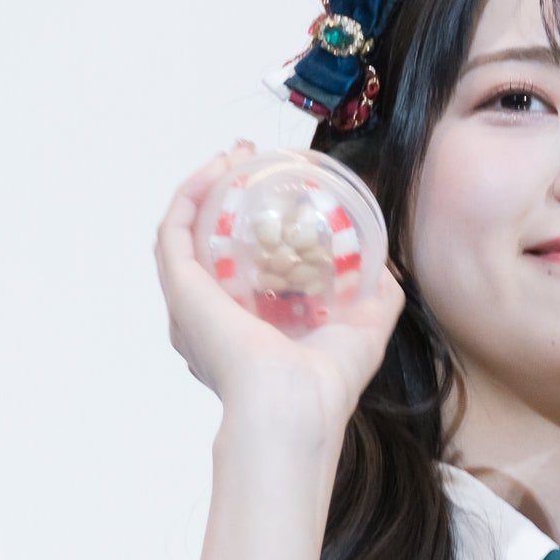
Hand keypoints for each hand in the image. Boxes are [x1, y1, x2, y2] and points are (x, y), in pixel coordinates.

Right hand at [154, 141, 405, 428]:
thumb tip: (385, 265)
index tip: (275, 187)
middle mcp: (211, 317)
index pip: (241, 266)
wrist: (298, 403)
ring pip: (185, 231)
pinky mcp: (181, 289)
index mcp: (248, 327)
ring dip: (205, 187)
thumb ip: (377, 296)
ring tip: (232, 157)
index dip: (253, 224)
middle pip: (208, 242)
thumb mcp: (365, 327)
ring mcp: (191, 303)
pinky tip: (215, 169)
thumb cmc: (327, 380)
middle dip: (224, 196)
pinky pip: (174, 231)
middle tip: (249, 161)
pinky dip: (190, 195)